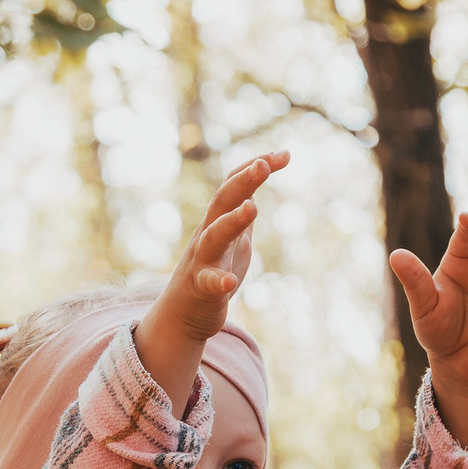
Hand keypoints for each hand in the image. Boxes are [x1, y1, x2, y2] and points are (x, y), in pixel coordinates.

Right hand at [136, 152, 284, 400]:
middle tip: (263, 164)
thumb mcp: (232, 240)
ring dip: (232, 220)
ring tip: (251, 208)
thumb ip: (241, 215)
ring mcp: (202, 261)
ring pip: (214, 236)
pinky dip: (218, 280)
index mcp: (218, 220)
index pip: (234, 184)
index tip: (284, 154)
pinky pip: (208, 283)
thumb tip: (254, 192)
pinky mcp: (201, 289)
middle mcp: (207, 234)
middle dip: (243, 180)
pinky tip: (228, 282)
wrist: (183, 315)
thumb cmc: (211, 273)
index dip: (256, 166)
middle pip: (222, 201)